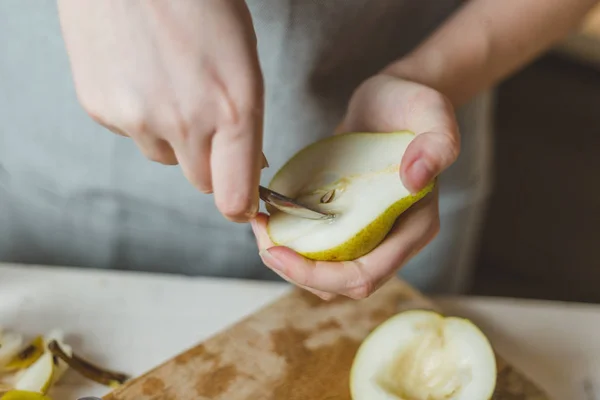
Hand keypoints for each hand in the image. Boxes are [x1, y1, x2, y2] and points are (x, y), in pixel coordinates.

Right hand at [57, 0, 264, 221]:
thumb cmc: (200, 3)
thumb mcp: (243, 61)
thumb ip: (246, 122)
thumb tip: (249, 167)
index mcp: (232, 109)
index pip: (234, 197)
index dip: (241, 205)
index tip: (243, 203)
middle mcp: (184, 123)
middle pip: (199, 181)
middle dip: (209, 162)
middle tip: (206, 119)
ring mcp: (137, 118)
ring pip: (163, 156)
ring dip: (172, 134)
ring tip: (169, 81)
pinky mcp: (101, 109)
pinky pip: (130, 133)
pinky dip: (139, 114)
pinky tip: (140, 74)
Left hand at [251, 73, 459, 299]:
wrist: (392, 99)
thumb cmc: (412, 103)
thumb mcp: (432, 112)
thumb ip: (438, 143)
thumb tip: (417, 180)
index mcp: (415, 228)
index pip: (366, 275)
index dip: (319, 275)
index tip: (277, 252)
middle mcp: (393, 239)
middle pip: (341, 283)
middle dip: (297, 272)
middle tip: (262, 239)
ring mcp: (369, 232)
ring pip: (326, 272)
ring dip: (290, 261)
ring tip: (262, 228)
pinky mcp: (347, 221)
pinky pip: (319, 248)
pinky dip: (292, 242)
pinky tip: (271, 216)